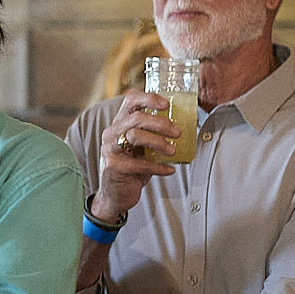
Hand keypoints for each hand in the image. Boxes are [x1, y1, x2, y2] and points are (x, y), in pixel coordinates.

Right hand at [91, 91, 177, 227]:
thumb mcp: (141, 148)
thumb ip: (153, 135)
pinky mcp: (115, 167)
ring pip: (135, 136)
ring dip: (158, 142)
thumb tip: (183, 127)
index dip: (148, 98)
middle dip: (160, 124)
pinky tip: (169, 170)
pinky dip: (158, 167)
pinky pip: (140, 164)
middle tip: (177, 133)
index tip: (166, 104)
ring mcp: (111, 149)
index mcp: (120, 123)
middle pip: (136, 118)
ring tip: (173, 151)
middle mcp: (112, 133)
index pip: (130, 101)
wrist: (115, 195)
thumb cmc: (132, 167)